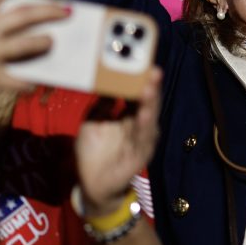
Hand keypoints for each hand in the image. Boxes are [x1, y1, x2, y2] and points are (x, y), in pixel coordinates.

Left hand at [74, 68, 162, 212]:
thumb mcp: (93, 121)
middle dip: (151, 86)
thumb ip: (102, 104)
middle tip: (152, 70)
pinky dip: (144, 127)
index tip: (142, 61)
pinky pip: (143, 140)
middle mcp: (140, 124)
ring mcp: (142, 140)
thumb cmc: (94, 150)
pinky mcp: (140, 156)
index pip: (138, 92)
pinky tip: (143, 116)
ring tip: (149, 89)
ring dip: (150, 104)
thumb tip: (102, 78)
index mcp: (129, 114)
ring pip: (149, 118)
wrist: (92, 183)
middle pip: (148, 102)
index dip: (141, 78)